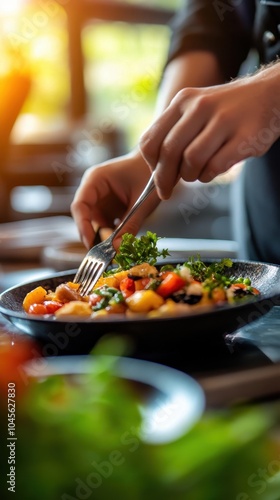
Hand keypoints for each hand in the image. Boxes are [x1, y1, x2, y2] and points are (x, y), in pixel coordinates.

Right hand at [71, 150, 159, 248]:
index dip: (82, 226)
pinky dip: (112, 235)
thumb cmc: (150, 174)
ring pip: (95, 224)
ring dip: (104, 238)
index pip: (80, 206)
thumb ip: (129, 226)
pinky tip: (122, 242)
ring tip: (116, 250)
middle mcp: (93, 189)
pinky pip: (106, 225)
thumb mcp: (141, 203)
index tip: (90, 244)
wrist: (161, 164)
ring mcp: (101, 199)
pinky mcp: (109, 208)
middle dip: (93, 236)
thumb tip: (117, 249)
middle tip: (104, 254)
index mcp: (95, 180)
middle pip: (85, 218)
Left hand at [140, 64, 279, 198]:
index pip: (151, 140)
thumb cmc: (225, 112)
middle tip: (167, 192)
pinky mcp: (245, 136)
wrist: (269, 94)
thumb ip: (175, 135)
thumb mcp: (195, 111)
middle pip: (169, 153)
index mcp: (183, 101)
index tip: (156, 179)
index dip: (151, 166)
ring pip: (192, 161)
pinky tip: (212, 170)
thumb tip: (158, 173)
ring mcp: (225, 120)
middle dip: (165, 179)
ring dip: (190, 176)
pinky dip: (209, 175)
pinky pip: (215, 166)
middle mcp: (201, 106)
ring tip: (198, 173)